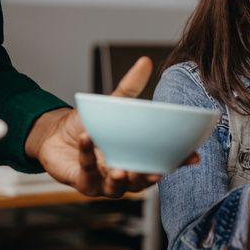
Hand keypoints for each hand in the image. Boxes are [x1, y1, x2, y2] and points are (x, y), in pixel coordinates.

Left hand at [25, 56, 198, 197]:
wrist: (56, 135)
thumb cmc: (89, 124)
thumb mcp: (113, 104)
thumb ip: (130, 87)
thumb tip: (144, 62)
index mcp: (138, 157)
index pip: (163, 161)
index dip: (180, 161)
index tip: (193, 157)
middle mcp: (125, 173)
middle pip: (142, 182)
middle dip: (148, 177)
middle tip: (154, 171)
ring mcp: (104, 181)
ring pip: (117, 188)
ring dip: (120, 179)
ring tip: (120, 169)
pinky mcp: (83, 182)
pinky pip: (87, 172)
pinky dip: (87, 156)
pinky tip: (87, 140)